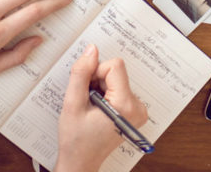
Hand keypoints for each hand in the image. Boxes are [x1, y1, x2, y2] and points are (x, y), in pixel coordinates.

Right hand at [55, 44, 147, 171]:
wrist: (81, 162)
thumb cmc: (76, 139)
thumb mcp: (72, 104)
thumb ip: (81, 73)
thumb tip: (91, 50)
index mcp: (126, 105)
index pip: (115, 66)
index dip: (95, 72)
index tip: (87, 90)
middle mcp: (138, 107)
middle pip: (116, 72)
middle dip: (97, 81)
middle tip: (87, 101)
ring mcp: (138, 110)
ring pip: (116, 78)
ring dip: (100, 88)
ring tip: (91, 108)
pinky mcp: (134, 111)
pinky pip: (119, 88)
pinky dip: (105, 94)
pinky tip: (97, 109)